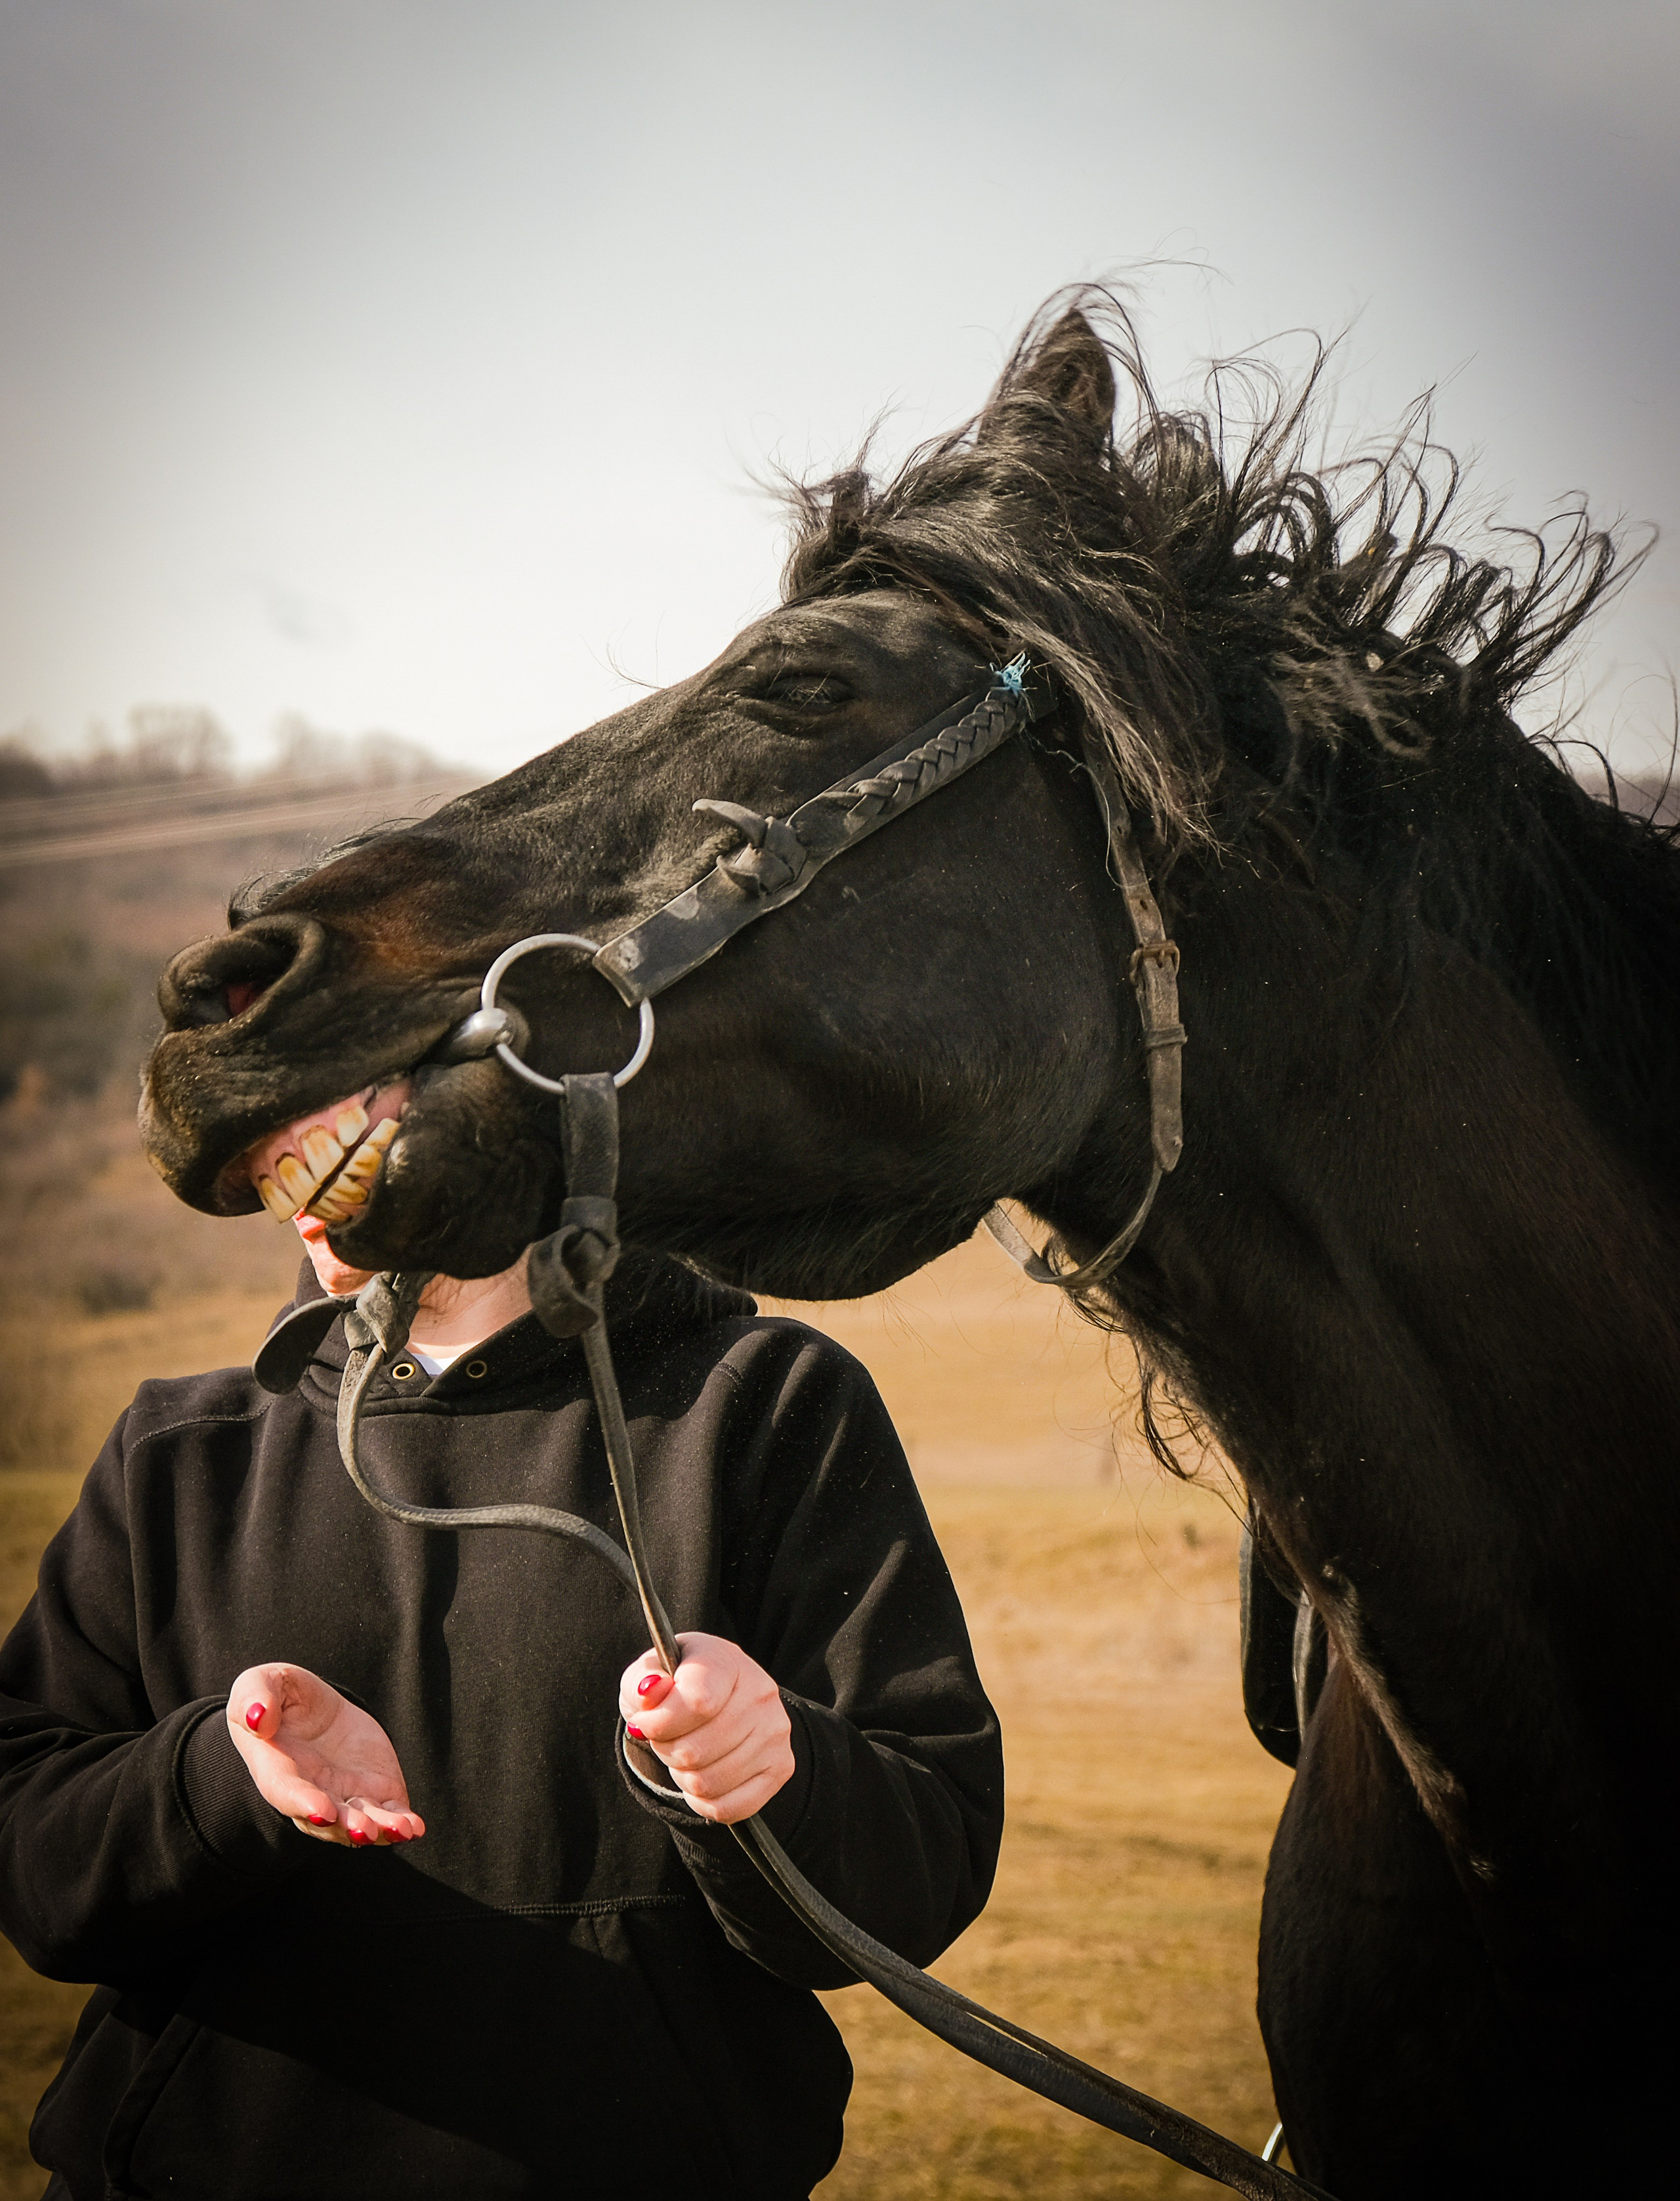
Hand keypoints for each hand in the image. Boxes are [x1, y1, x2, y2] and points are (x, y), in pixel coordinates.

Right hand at [227, 1663, 425, 1848]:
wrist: (309, 1709)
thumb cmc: (276, 1698)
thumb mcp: (259, 1684)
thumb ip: (255, 1697)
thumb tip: (259, 1718)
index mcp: (277, 1769)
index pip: (286, 1792)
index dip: (303, 1803)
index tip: (323, 1811)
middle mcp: (310, 1793)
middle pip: (328, 1819)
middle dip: (347, 1826)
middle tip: (364, 1831)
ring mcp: (343, 1796)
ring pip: (361, 1822)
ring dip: (380, 1831)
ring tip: (400, 1829)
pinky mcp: (373, 1791)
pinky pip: (388, 1814)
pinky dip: (401, 1824)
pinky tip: (414, 1828)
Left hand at [619, 1633, 794, 1824]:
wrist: (719, 1697)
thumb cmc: (677, 1685)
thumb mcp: (648, 1673)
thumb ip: (639, 1681)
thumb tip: (650, 1692)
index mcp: (726, 1661)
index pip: (697, 1703)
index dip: (662, 1723)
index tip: (646, 1722)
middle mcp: (760, 1692)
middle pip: (696, 1751)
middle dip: (666, 1751)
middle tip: (666, 1739)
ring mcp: (775, 1732)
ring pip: (708, 1783)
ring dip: (683, 1776)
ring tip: (685, 1754)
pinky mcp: (781, 1767)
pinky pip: (729, 1808)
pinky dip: (703, 1802)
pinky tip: (700, 1777)